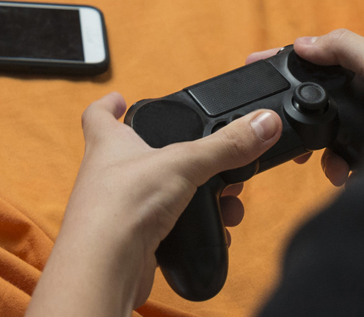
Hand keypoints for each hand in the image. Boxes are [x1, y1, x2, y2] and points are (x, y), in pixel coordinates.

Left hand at [26, 92, 282, 316]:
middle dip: (177, 158)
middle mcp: (109, 174)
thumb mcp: (183, 163)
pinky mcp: (133, 240)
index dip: (109, 104)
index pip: (99, 114)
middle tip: (208, 158)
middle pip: (140, 156)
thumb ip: (226, 146)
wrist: (106, 267)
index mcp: (108, 143)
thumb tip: (264, 122)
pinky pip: (166, 228)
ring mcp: (119, 209)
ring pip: (159, 195)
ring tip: (227, 204)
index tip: (120, 97)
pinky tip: (214, 232)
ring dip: (193, 197)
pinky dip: (192, 229)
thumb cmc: (122, 204)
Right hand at [248, 29, 363, 186]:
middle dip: (297, 118)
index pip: (315, 63)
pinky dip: (337, 168)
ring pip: (325, 138)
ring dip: (319, 150)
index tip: (252, 68)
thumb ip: (343, 48)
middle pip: (314, 104)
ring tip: (320, 162)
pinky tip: (342, 174)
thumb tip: (301, 44)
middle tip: (283, 132)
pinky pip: (342, 162)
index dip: (284, 64)